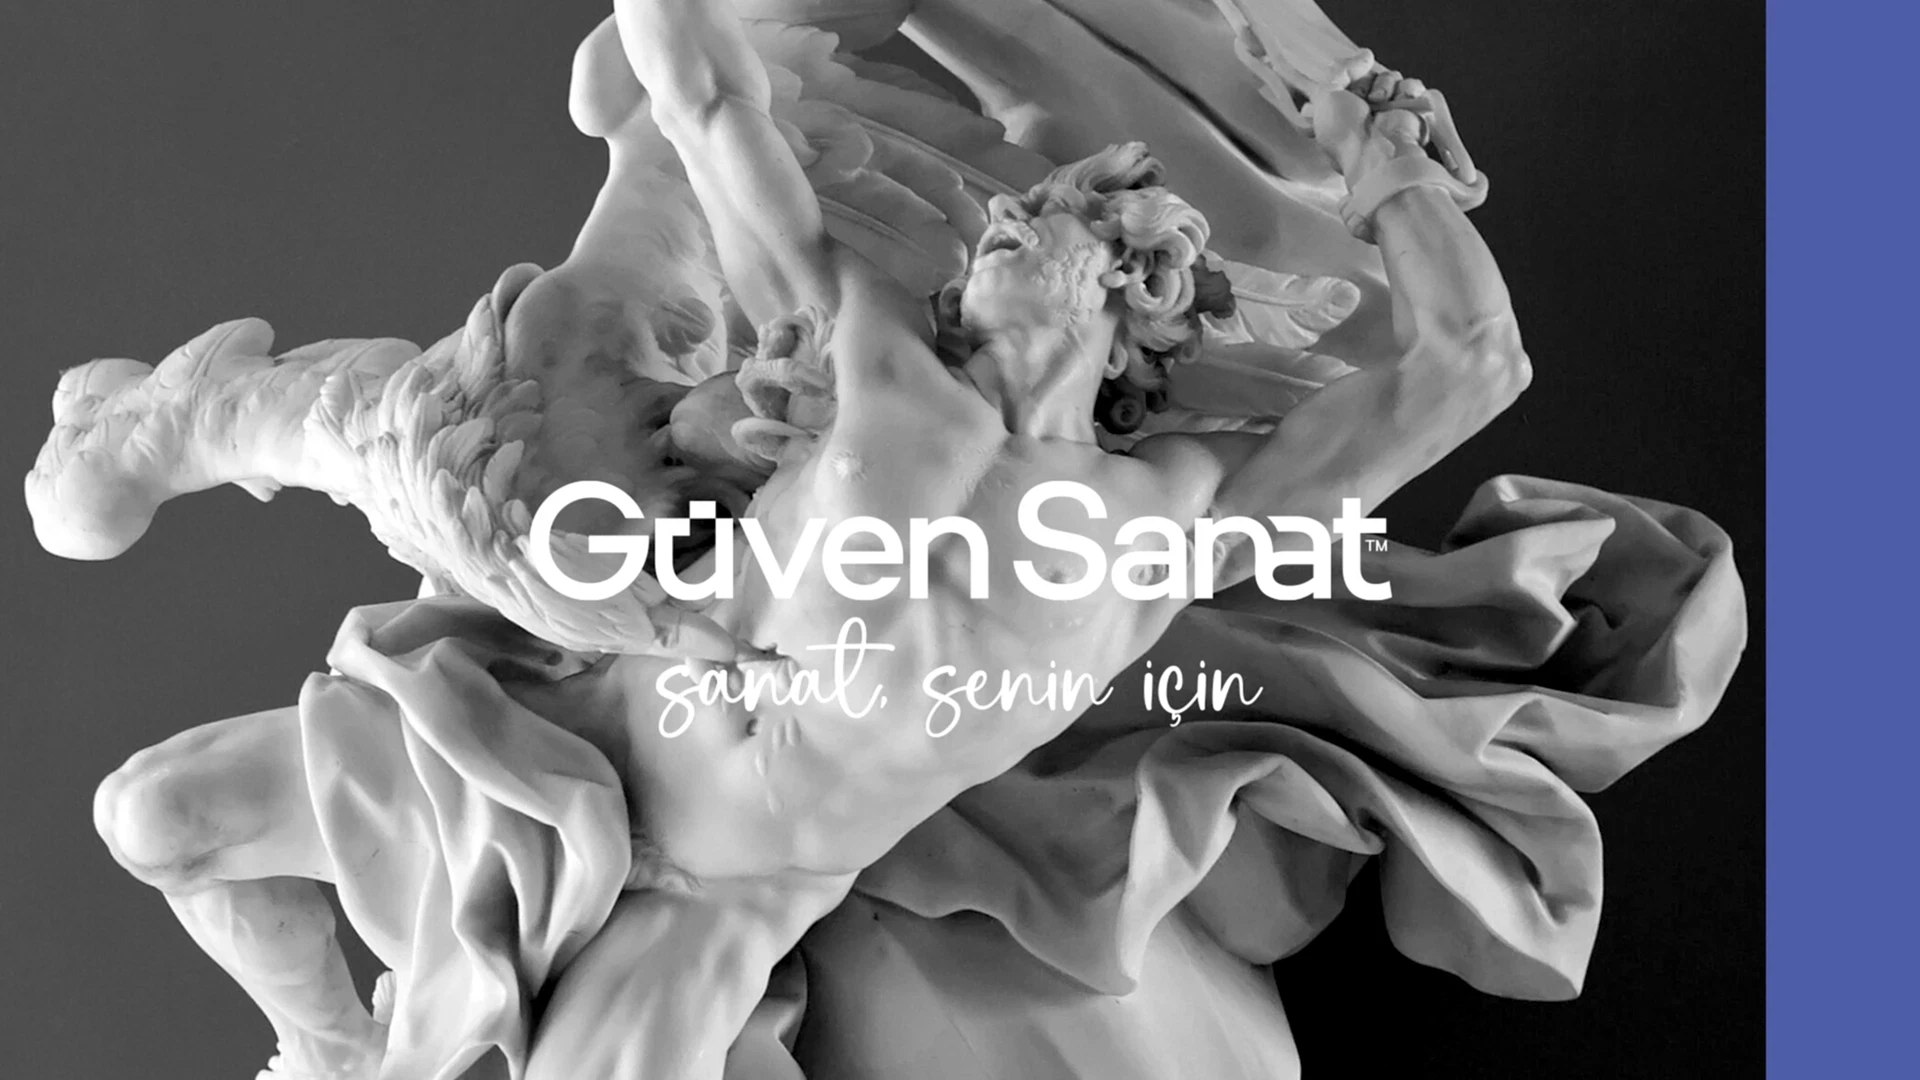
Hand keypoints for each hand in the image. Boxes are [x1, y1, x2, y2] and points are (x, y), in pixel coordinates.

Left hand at [1307, 62, 1432, 180]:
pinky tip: (1401, 100)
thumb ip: (1341, 69)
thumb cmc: (1344, 133)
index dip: (1355, 78)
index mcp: (1346, 109)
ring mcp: (1391, 112)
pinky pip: (1413, 87)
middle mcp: (1368, 111)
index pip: (1355, 78)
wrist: (1374, 156)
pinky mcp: (1412, 113)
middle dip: (1371, 82)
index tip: (1352, 92)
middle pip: (1375, 74)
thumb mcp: (1326, 96)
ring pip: (1394, 78)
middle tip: (1368, 101)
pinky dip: (1409, 89)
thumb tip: (1366, 54)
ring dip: (1387, 85)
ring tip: (1382, 103)